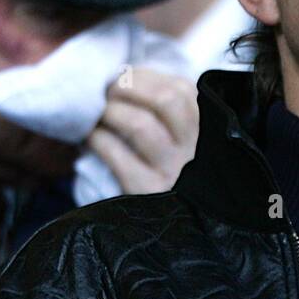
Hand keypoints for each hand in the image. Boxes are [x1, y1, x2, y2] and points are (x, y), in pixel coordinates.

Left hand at [86, 67, 198, 194]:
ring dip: (110, 113)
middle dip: (127, 88)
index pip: (179, 88)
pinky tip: (91, 137)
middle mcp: (196, 147)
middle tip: (106, 93)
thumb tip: (122, 76)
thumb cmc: (171, 167)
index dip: (142, 77)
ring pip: (140, 125)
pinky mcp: (148, 191)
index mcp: (206, 126)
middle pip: (166, 100)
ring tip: (96, 114)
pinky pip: (118, 156)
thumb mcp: (182, 135)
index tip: (122, 77)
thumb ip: (166, 107)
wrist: (175, 222)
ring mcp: (174, 170)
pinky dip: (98, 139)